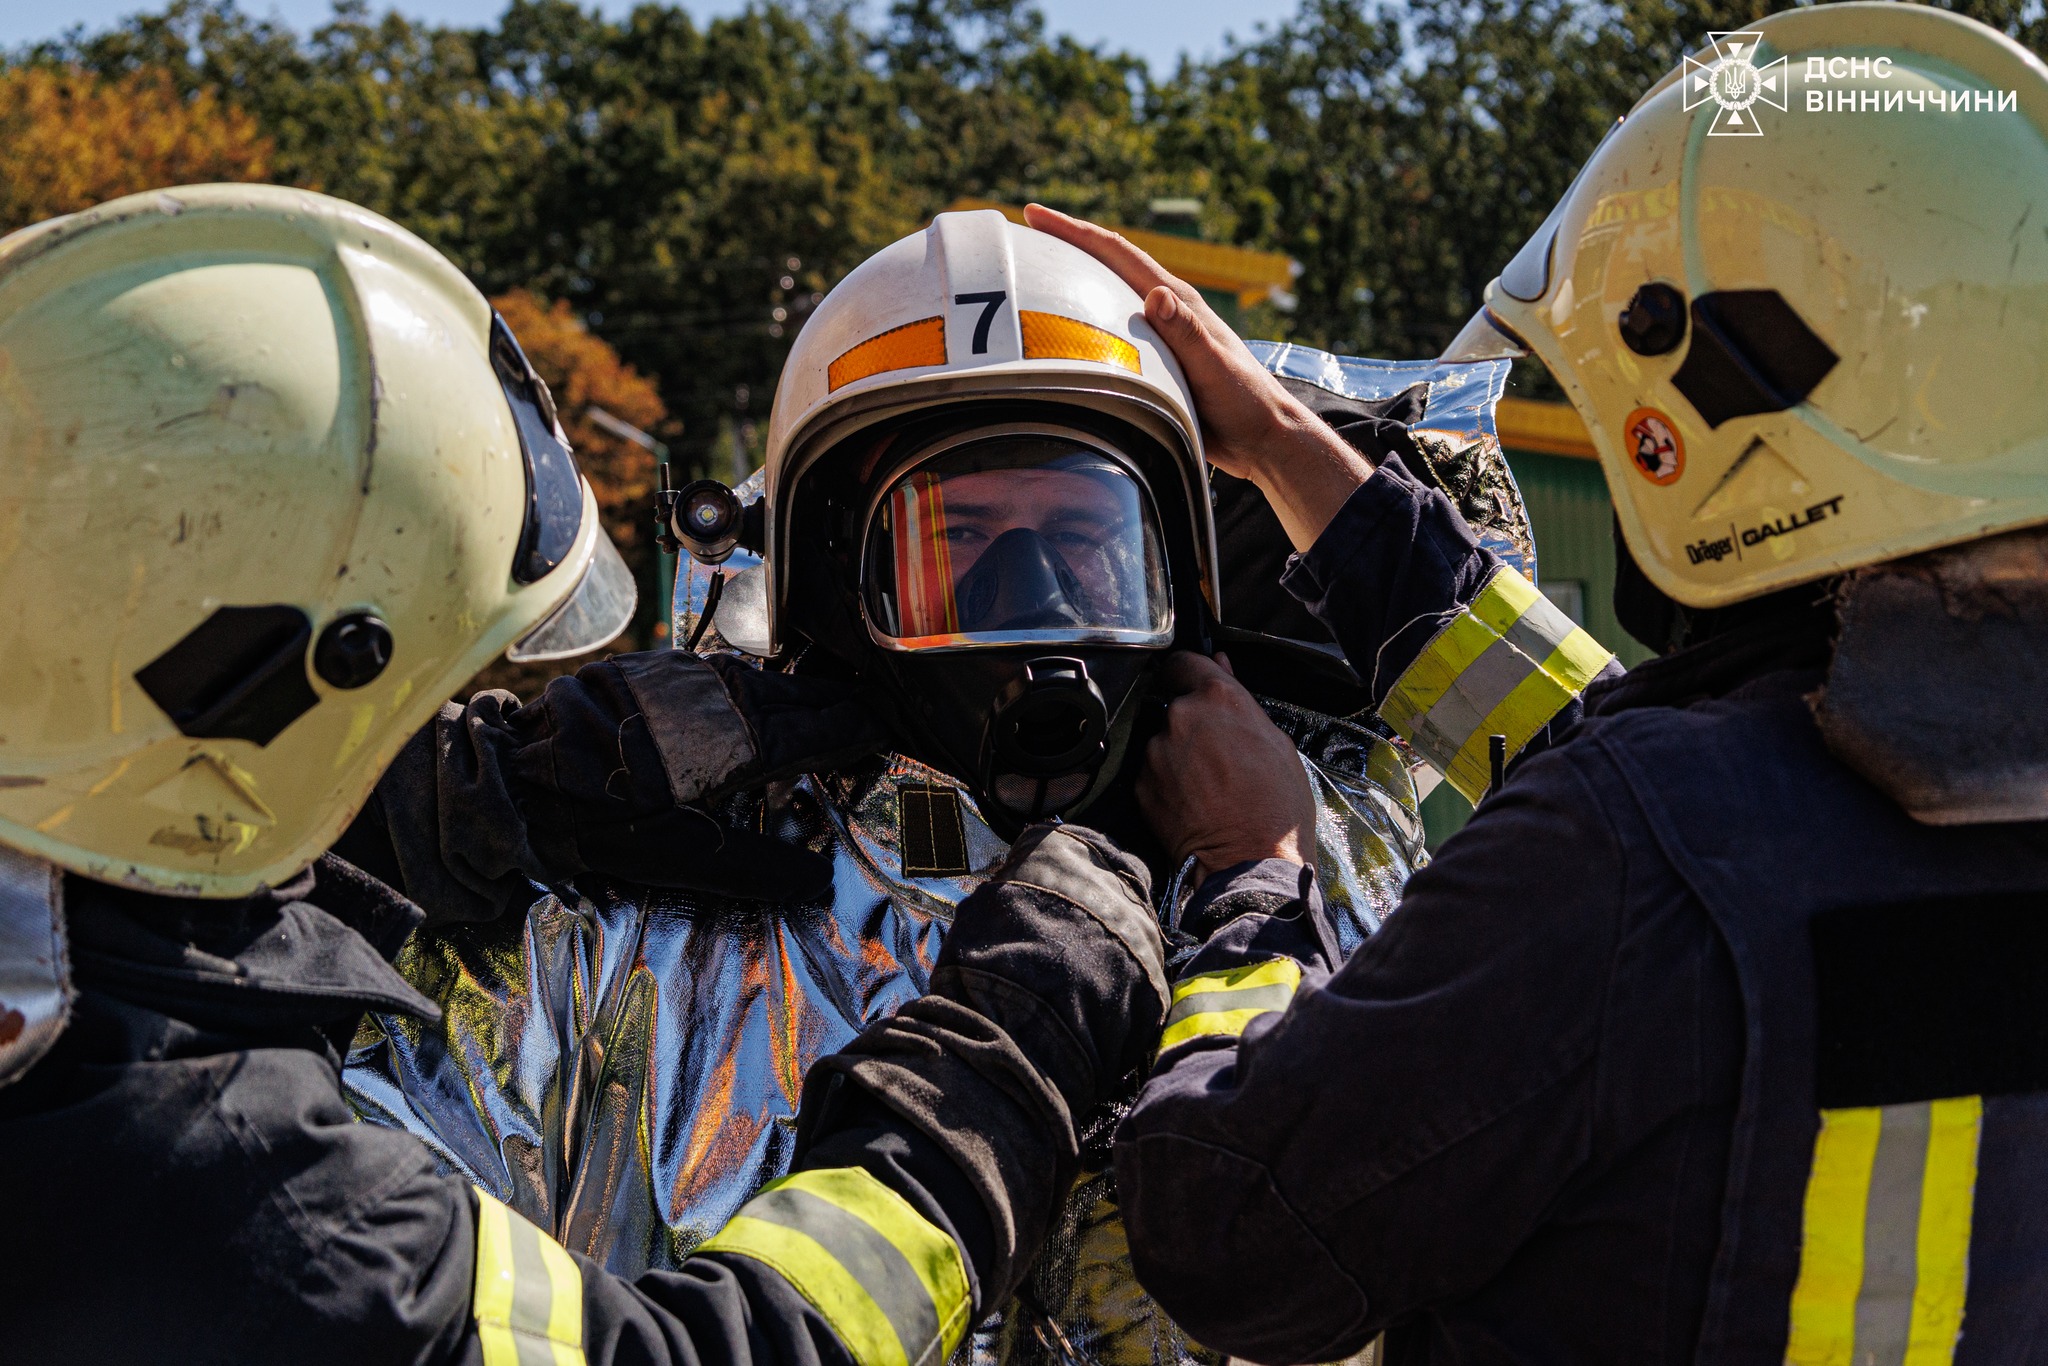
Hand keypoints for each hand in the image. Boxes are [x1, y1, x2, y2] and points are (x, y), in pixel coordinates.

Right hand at [1023, 203, 1373, 548]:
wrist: (1264, 437)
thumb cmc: (1244, 401)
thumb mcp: (1214, 367)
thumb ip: (1187, 332)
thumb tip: (1157, 295)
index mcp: (1177, 300)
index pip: (1117, 253)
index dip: (1074, 231)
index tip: (1034, 214)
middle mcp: (1165, 310)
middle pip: (1106, 266)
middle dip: (1065, 246)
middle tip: (1022, 236)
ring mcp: (1160, 335)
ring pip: (1105, 299)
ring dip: (1071, 284)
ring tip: (1032, 281)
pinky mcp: (1157, 361)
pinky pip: (1109, 334)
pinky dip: (1083, 326)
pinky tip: (1063, 339)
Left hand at [1137, 652, 1315, 883]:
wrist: (1250, 863)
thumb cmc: (1276, 806)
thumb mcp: (1277, 743)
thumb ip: (1241, 701)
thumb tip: (1220, 666)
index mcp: (1218, 698)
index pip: (1185, 661)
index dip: (1190, 673)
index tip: (1194, 684)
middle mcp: (1180, 717)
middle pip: (1176, 705)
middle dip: (1193, 722)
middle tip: (1219, 753)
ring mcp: (1156, 752)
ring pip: (1164, 740)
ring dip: (1180, 753)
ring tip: (1210, 784)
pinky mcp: (1141, 784)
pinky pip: (1153, 771)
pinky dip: (1168, 781)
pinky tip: (1194, 800)